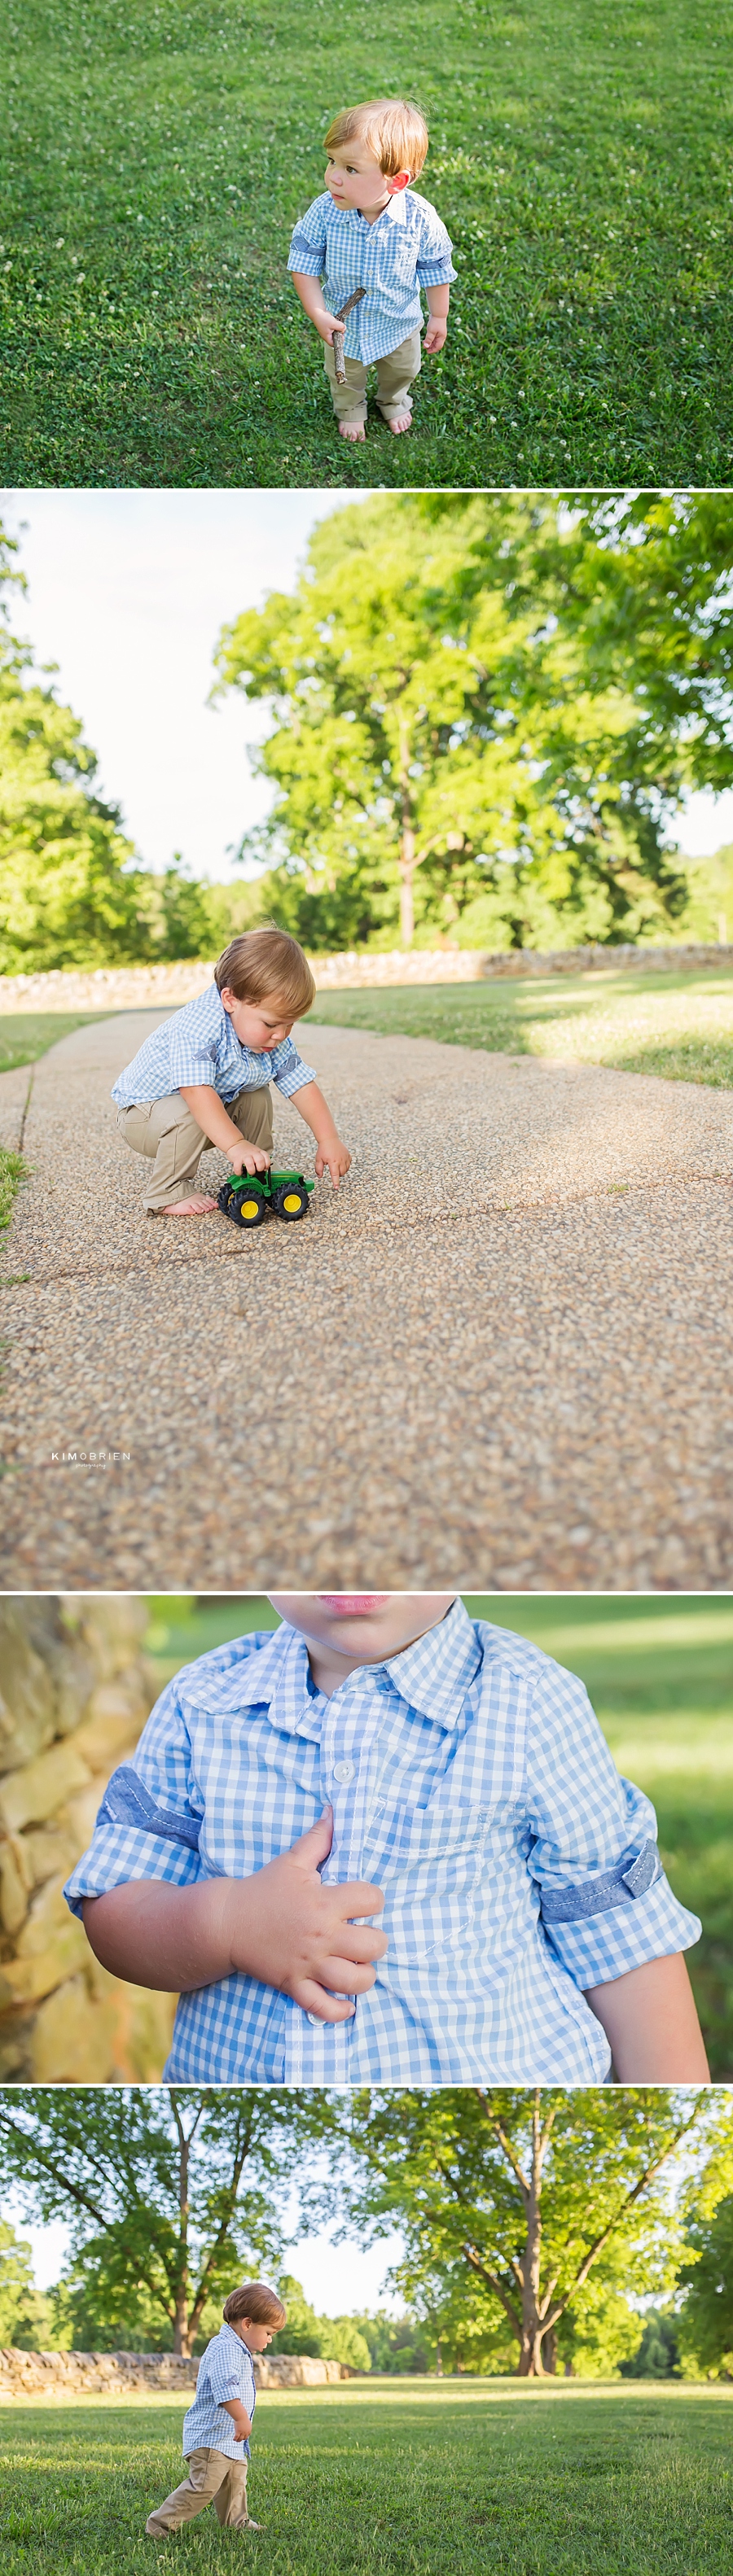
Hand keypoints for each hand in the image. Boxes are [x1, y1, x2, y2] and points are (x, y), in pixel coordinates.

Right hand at [223, 2400, 251, 2442]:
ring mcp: (242, 2432)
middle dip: (241, 2439)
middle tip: (238, 2439)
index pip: (247, 2436)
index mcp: (249, 2429)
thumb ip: (245, 2425)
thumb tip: (245, 2427)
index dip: (244, 2437)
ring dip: (238, 2440)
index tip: (242, 2437)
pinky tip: (233, 2439)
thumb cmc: (243, 2417)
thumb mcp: (246, 2422)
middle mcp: (246, 2432)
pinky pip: (236, 2437)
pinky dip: (235, 2439)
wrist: (241, 2415)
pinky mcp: (238, 2431)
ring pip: (240, 2439)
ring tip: (236, 2440)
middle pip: (244, 2438)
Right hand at [225, 1807, 386, 2022]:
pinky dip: (339, 2011)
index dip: (373, 1900)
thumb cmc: (263, 1889)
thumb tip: (335, 1810)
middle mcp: (320, 1935)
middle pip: (372, 1945)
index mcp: (323, 1902)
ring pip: (354, 1981)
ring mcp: (307, 1963)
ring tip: (358, 1967)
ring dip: (364, 1976)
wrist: (226, 1921)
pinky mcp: (293, 1985)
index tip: (363, 1902)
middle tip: (362, 1937)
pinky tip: (347, 2005)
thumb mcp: (291, 1860)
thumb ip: (318, 1838)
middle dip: (375, 1941)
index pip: (372, 1900)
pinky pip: (322, 2007)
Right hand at [228, 1138, 271, 1175]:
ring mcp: (244, 1156)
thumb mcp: (256, 1152)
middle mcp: (252, 1153)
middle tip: (257, 1171)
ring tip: (250, 1172)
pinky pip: (238, 1168)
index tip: (265, 1168)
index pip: (266, 1157)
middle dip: (260, 1168)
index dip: (267, 1164)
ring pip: (250, 1164)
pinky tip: (241, 1172)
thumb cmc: (246, 1150)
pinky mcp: (236, 1159)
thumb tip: (264, 1170)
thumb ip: (260, 1159)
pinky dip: (239, 1172)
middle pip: (260, 1160)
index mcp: (259, 1152)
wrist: (235, 1143)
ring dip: (251, 1171)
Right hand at [314, 309, 342, 345]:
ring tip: (338, 324)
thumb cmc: (324, 319)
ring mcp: (327, 330)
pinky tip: (336, 321)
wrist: (318, 312)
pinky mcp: (329, 325)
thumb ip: (340, 327)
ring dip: (338, 328)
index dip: (338, 342)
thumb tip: (345, 328)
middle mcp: (327, 335)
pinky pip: (334, 327)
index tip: (342, 336)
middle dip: (339, 334)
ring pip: (335, 332)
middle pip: (335, 338)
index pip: (333, 344)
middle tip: (342, 329)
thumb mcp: (333, 323)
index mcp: (327, 337)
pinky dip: (337, 325)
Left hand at [314, 1137, 351, 1189]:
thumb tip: (320, 1176)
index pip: (335, 1175)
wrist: (329, 1139)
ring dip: (342, 1171)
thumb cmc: (323, 1149)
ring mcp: (345, 1157)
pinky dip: (346, 1165)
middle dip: (338, 1174)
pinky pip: (349, 1163)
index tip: (336, 1188)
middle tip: (333, 1169)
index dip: (335, 1182)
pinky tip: (341, 1162)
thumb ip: (318, 1169)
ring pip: (346, 1169)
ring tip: (336, 1166)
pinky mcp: (348, 1155)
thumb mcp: (318, 1159)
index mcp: (333, 1162)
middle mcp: (340, 1160)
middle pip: (341, 1173)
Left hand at [424, 318, 446, 353]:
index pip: (438, 347)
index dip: (432, 350)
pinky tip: (426, 338)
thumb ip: (428, 340)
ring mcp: (440, 333)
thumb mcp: (431, 332)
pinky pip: (434, 337)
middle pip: (436, 344)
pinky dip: (430, 338)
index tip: (427, 351)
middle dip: (430, 346)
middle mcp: (442, 336)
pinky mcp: (438, 330)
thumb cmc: (435, 322)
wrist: (438, 313)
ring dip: (429, 342)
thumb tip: (426, 347)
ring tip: (424, 342)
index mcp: (442, 337)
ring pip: (435, 341)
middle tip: (424, 346)